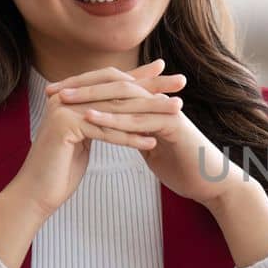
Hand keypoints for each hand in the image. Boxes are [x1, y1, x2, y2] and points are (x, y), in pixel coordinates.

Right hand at [6, 61, 181, 217]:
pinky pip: (105, 131)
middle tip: (180, 84)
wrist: (35, 193)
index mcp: (72, 95)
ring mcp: (63, 109)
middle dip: (151, 87)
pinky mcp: (64, 127)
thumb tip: (119, 108)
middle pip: (116, 89)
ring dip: (148, 111)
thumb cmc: (62, 168)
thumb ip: (98, 119)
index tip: (168, 74)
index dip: (142, 77)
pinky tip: (152, 141)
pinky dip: (129, 137)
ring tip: (175, 112)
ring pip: (114, 109)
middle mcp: (66, 96)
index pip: (113, 82)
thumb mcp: (86, 137)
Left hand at [55, 66, 248, 206]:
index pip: (114, 88)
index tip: (57, 93)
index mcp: (152, 104)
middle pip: (116, 85)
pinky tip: (91, 119)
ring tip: (65, 101)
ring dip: (92, 98)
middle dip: (83, 86)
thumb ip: (137, 134)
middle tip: (54, 90)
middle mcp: (159, 101)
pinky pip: (138, 119)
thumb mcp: (153, 145)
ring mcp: (167, 111)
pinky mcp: (173, 125)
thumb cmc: (183, 168)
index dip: (85, 88)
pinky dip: (114, 119)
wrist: (213, 183)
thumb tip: (118, 132)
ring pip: (125, 98)